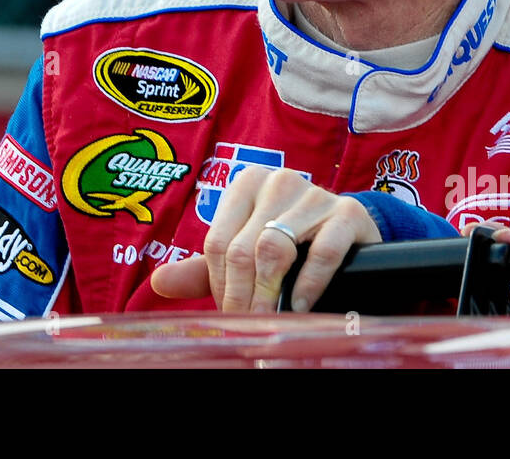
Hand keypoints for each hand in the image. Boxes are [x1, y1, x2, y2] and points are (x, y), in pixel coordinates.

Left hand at [151, 167, 380, 311]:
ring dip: (270, 294)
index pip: (218, 243)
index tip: (230, 315)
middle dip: (243, 297)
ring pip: (274, 249)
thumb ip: (203, 268)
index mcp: (246, 184)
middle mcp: (278, 181)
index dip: (220, 286)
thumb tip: (159, 283)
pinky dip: (308, 285)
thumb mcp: (246, 249)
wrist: (350, 233)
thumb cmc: (290, 242)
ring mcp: (315, 193)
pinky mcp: (348, 213)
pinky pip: (321, 253)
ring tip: (271, 321)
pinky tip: (301, 305)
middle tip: (249, 327)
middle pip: (243, 249)